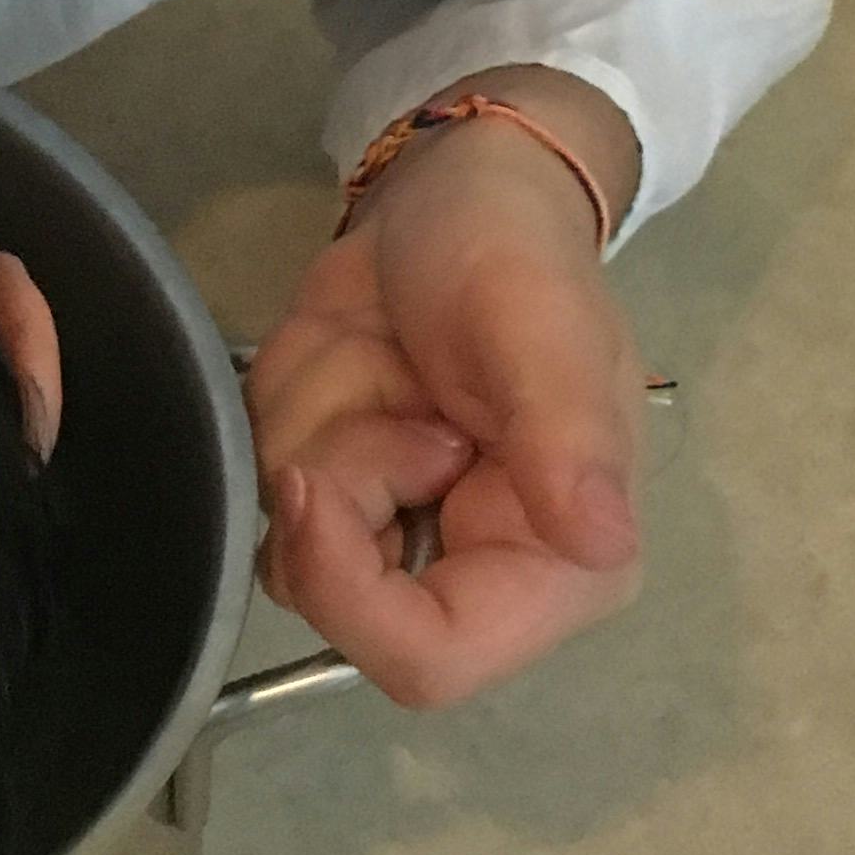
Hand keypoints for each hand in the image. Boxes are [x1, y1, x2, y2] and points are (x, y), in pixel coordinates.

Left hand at [244, 116, 650, 707]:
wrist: (453, 194)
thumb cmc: (516, 252)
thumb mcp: (545, 325)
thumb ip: (567, 436)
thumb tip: (600, 542)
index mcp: (557, 568)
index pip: (431, 660)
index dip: (351, 594)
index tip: (315, 483)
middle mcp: (473, 575)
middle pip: (335, 608)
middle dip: (330, 482)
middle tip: (384, 380)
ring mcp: (391, 537)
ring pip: (282, 542)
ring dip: (308, 430)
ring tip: (381, 359)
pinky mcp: (329, 492)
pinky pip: (254, 484)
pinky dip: (282, 410)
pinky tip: (347, 362)